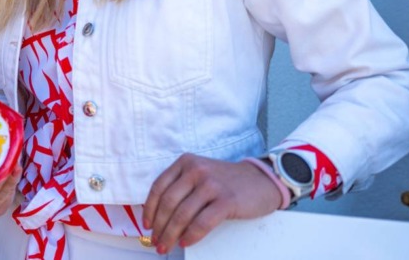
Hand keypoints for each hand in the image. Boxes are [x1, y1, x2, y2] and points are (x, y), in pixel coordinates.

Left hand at [143, 153, 282, 253]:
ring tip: (166, 246)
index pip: (159, 187)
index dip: (150, 209)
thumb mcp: (200, 174)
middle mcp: (195, 170)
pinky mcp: (226, 200)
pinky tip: (186, 242)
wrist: (261, 180)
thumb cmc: (226, 182)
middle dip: (159, 226)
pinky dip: (191, 235)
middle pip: (168, 203)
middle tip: (156, 242)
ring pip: (182, 214)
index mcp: (185, 162)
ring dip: (171, 234)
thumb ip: (181, 187)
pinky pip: (202, 222)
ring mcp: (211, 185)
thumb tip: (158, 215)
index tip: (147, 225)